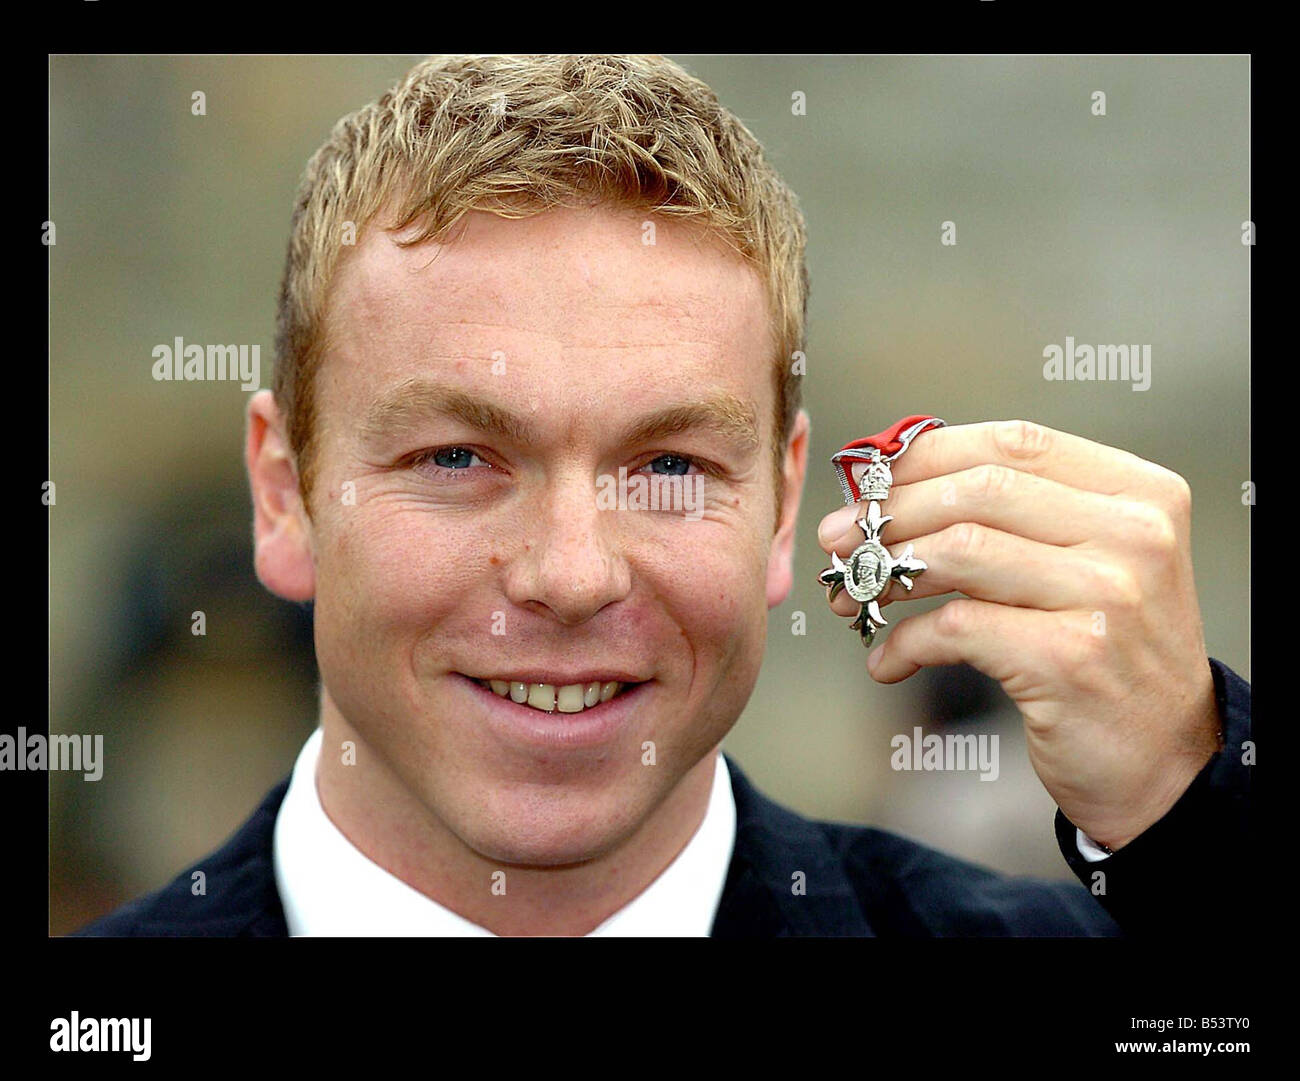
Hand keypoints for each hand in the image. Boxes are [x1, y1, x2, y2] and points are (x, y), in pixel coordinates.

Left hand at [817, 419, 1223, 849]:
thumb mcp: (1088, 565)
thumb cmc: (1108, 654)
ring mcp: (1106, 596)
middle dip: (889, 512)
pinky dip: (904, 642)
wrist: (1168, 762)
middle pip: (977, 491)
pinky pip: (955, 628)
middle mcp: (1132, 536)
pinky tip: (887, 660)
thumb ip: (1020, 517)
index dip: (925, 456)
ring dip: (884, 572)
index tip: (867, 482)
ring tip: (849, 595)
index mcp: (1137, 494)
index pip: (1013, 444)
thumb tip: (894, 482)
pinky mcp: (1070, 659)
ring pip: (960, 551)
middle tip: (837, 539)